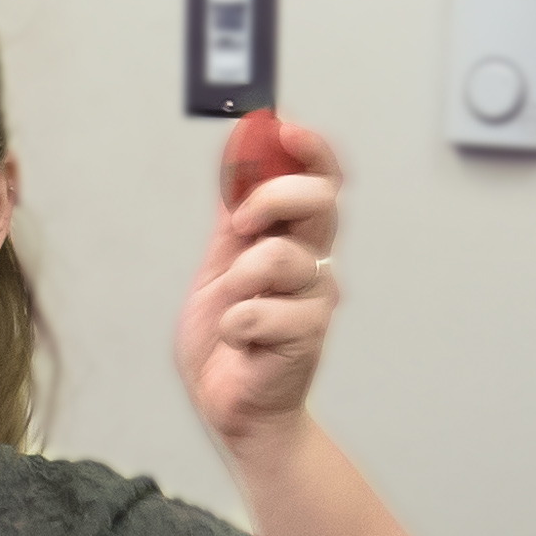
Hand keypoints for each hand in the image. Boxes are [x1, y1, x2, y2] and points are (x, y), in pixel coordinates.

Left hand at [177, 118, 343, 462]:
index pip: (318, 180)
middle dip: (272, 198)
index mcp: (294, 240)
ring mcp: (314, 299)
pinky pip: (259, 311)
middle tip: (241, 227)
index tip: (285, 128)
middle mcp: (313, 263)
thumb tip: (240, 155)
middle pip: (318, 201)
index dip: (309, 150)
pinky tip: (240, 343)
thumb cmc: (229, 344)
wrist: (232, 407)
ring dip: (238, 283)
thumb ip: (233, 219)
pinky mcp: (307, 337)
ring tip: (233, 310)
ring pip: (279, 258)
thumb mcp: (217, 267)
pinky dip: (235, 326)